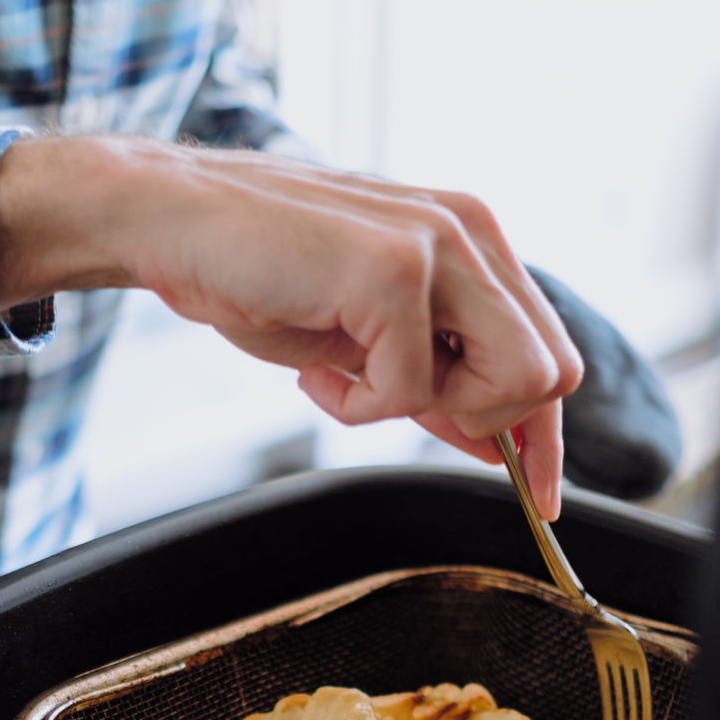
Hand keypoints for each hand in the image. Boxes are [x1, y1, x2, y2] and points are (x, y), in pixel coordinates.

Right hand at [0, 136, 581, 517]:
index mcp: (471, 238)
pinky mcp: (393, 270)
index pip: (549, 349)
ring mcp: (438, 244)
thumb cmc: (257, 274)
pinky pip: (411, 390)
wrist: (170, 223)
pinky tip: (315, 369)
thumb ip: (438, 378)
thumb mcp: (366, 336)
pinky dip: (356, 405)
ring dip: (425, 407)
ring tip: (352, 378)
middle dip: (482, 421)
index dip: (546, 436)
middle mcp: (470, 231)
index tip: (541, 496)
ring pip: (510, 381)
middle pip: (549, 373)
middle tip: (396, 402)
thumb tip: (498, 443)